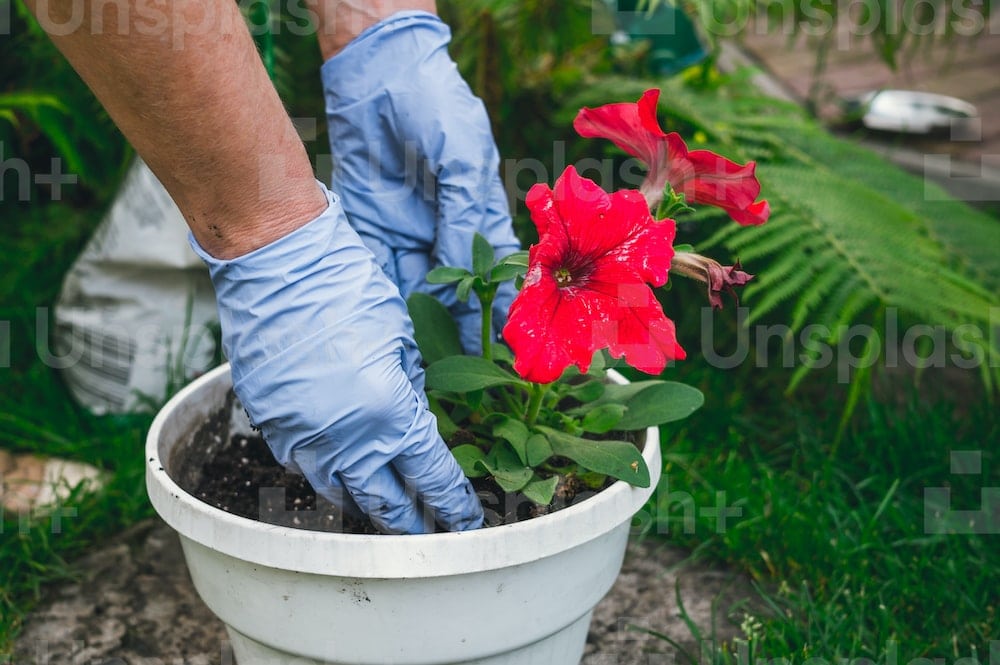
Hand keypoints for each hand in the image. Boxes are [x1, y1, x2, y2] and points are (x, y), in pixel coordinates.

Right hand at [189, 184, 483, 534]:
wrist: (279, 266)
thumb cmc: (348, 289)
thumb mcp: (401, 339)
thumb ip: (409, 389)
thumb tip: (411, 416)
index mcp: (389, 414)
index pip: (430, 476)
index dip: (451, 502)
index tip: (465, 518)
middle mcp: (345, 438)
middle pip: (382, 501)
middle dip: (408, 522)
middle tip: (425, 533)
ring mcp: (302, 435)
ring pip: (336, 490)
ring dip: (362, 500)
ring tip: (382, 506)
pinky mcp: (270, 423)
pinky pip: (300, 462)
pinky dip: (322, 469)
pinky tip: (335, 465)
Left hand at [322, 11, 519, 353]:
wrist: (374, 71)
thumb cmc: (433, 102)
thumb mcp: (461, 155)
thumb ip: (464, 213)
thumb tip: (466, 269)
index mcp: (476, 213)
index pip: (494, 272)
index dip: (500, 308)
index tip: (505, 346)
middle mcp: (442, 229)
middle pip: (453, 291)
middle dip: (456, 328)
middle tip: (459, 372)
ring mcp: (405, 230)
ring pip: (414, 288)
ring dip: (417, 323)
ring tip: (421, 364)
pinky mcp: (368, 226)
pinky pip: (375, 271)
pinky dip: (379, 301)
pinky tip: (384, 331)